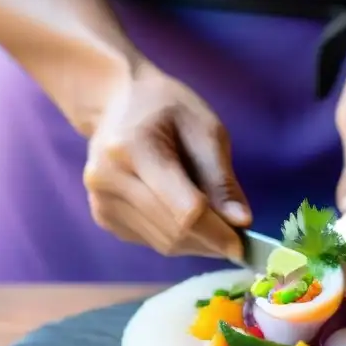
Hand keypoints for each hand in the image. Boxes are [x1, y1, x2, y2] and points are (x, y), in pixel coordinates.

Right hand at [82, 62, 250, 258]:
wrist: (115, 101)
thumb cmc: (165, 108)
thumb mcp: (205, 129)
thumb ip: (221, 179)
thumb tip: (241, 223)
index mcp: (134, 148)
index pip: (185, 209)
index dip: (218, 233)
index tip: (243, 245)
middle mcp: (108, 180)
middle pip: (174, 231)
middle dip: (212, 240)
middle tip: (237, 237)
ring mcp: (101, 202)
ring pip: (164, 243)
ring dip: (197, 243)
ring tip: (214, 223)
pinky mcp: (103, 217)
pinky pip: (151, 242)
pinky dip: (178, 238)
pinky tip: (185, 216)